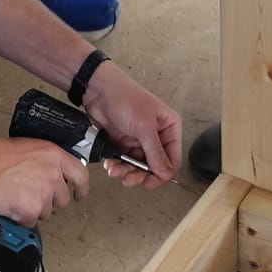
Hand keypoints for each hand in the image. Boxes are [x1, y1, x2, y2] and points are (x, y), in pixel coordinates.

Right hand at [0, 138, 90, 225]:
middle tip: (34, 194)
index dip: (82, 188)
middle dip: (51, 200)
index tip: (80, 193)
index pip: (81, 175)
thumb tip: (52, 170)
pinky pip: (31, 220)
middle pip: (63, 198)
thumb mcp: (28, 147)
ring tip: (18, 196)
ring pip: (47, 212)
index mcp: (53, 155)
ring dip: (35, 208)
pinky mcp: (32, 210)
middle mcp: (53, 174)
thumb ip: (45, 160)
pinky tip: (12, 204)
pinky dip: (22, 217)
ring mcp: (44, 194)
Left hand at [82, 62, 180, 183]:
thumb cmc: (125, 98)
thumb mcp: (143, 127)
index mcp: (169, 128)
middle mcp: (157, 136)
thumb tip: (166, 174)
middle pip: (155, 167)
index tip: (149, 181)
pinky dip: (117, 166)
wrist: (98, 90)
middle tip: (129, 179)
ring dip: (126, 172)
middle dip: (141, 175)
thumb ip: (155, 152)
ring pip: (138, 167)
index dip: (162, 174)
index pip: (172, 159)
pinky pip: (124, 162)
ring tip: (115, 170)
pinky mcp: (124, 143)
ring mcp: (140, 140)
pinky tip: (110, 164)